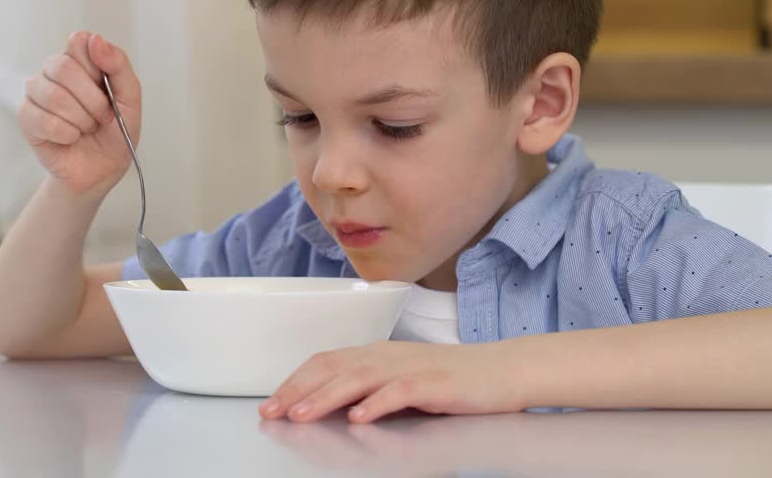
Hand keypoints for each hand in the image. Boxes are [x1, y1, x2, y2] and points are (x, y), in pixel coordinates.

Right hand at [18, 31, 140, 196]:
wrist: (101, 170)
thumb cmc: (115, 132)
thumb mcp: (130, 99)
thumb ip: (118, 65)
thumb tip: (95, 40)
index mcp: (80, 60)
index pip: (79, 41)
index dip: (95, 66)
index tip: (106, 87)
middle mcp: (54, 71)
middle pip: (63, 66)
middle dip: (92, 100)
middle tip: (102, 117)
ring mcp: (36, 93)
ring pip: (54, 95)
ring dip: (81, 120)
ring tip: (86, 128)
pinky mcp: (26, 117)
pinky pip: (44, 120)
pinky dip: (67, 134)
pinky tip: (71, 138)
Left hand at [258, 341, 526, 422]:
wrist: (502, 370)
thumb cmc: (451, 381)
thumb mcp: (401, 381)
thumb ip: (368, 389)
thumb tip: (329, 409)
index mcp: (376, 354)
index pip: (325, 362)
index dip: (294, 381)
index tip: (270, 404)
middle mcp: (387, 355)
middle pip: (333, 368)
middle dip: (298, 390)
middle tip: (272, 412)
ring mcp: (410, 367)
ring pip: (358, 378)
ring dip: (326, 397)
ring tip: (302, 415)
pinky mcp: (434, 383)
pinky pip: (400, 392)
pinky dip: (376, 403)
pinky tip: (358, 417)